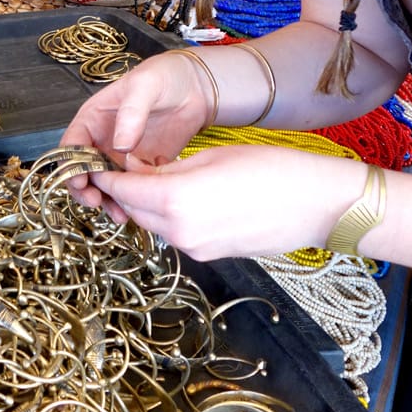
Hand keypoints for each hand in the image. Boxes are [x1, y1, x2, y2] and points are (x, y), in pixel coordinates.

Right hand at [61, 51, 210, 208]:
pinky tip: (139, 208)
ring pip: (105, 184)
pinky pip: (130, 188)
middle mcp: (103, 139)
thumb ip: (131, 113)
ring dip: (108, 199)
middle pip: (83, 170)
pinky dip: (131, 200)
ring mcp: (121, 155)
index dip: (70, 164)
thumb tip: (119, 145)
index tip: (80, 180)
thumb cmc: (164, 77)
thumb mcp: (145, 86)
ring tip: (120, 213)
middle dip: (85, 188)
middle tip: (96, 201)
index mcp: (94, 117)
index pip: (72, 144)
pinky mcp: (141, 167)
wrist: (195, 87)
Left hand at [83, 145, 365, 260]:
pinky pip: (174, 232)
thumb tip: (139, 173)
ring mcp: (194, 248)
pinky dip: (167, 215)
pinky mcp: (209, 255)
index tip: (93, 161)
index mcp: (175, 201)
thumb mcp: (211, 156)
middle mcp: (179, 232)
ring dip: (145, 202)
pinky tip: (182, 194)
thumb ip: (169, 169)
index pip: (121, 189)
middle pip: (132, 209)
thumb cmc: (272, 170)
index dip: (104, 174)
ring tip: (154, 175)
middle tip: (122, 164)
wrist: (318, 206)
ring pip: (151, 223)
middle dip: (122, 189)